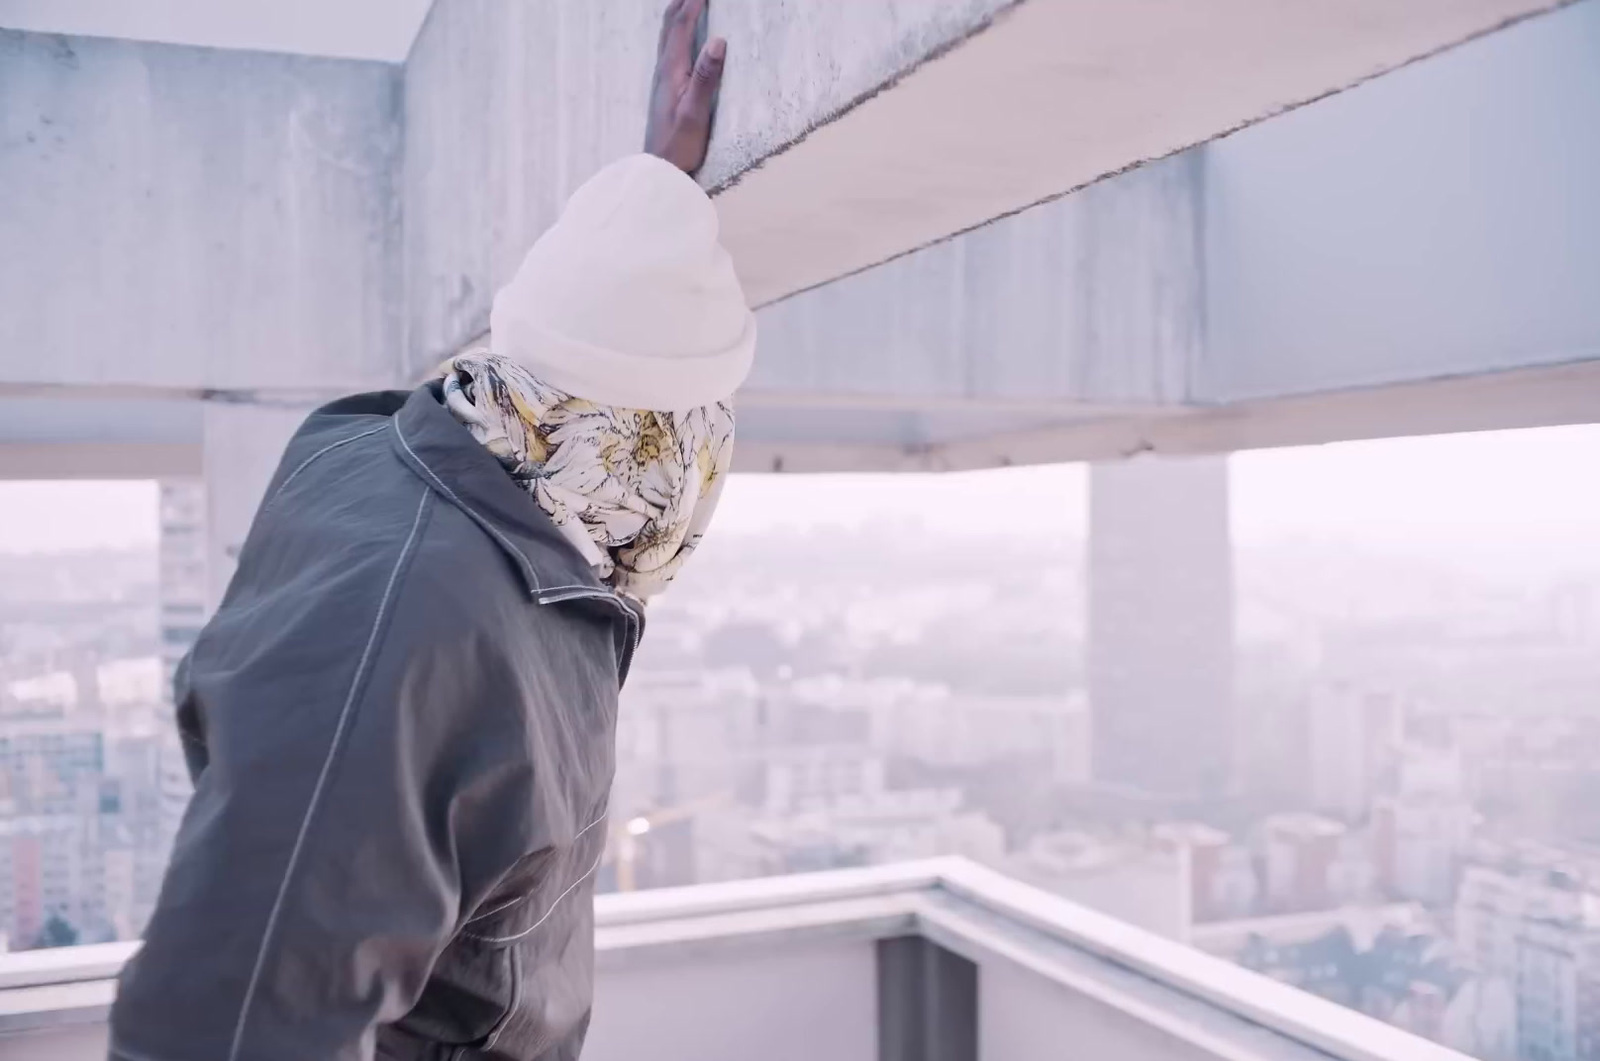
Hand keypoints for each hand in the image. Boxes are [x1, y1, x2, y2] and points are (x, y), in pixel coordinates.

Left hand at [643, 0, 725, 174]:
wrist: (660, 169)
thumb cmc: (680, 145)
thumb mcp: (696, 112)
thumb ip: (706, 77)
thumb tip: (717, 41)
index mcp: (671, 70)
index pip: (681, 26)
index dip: (693, 3)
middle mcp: (663, 70)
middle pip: (670, 26)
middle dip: (682, 2)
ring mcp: (662, 79)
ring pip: (668, 36)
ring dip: (678, 14)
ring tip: (688, 2)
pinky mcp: (665, 89)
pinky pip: (670, 49)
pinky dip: (678, 32)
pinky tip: (683, 38)